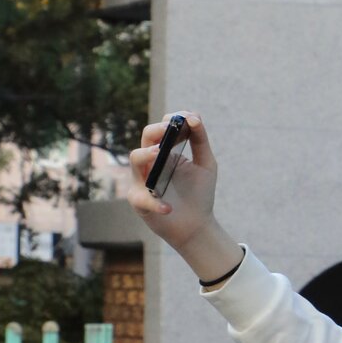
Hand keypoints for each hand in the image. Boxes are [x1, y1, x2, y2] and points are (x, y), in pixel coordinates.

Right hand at [126, 113, 241, 281]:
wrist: (197, 225)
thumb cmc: (199, 193)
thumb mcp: (206, 164)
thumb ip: (200, 140)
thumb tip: (194, 117)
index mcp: (166, 151)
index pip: (162, 128)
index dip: (171, 119)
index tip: (187, 117)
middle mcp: (151, 162)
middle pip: (146, 138)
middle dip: (157, 130)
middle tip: (170, 129)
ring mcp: (143, 180)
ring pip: (135, 160)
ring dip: (146, 155)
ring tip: (159, 153)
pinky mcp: (140, 202)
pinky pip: (142, 198)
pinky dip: (155, 203)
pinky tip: (168, 207)